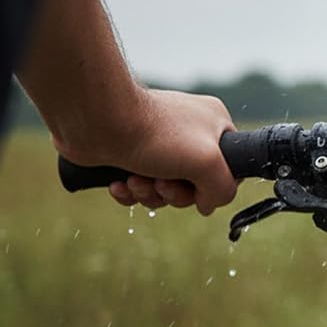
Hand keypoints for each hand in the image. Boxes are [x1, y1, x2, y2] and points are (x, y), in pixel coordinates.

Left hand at [53, 88, 237, 214]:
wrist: (96, 121)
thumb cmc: (154, 134)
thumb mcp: (207, 162)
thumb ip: (223, 188)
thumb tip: (209, 205)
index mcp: (214, 125)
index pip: (230, 167)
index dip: (214, 186)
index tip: (197, 188)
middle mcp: (188, 132)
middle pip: (195, 184)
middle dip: (174, 193)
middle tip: (161, 184)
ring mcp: (157, 144)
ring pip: (164, 188)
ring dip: (149, 194)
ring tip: (135, 180)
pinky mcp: (129, 155)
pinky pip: (138, 187)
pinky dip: (129, 192)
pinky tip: (119, 183)